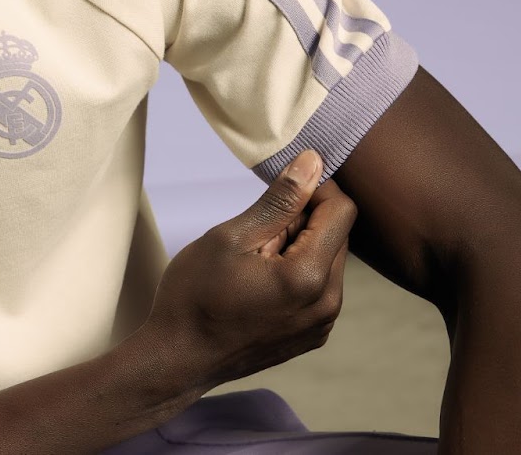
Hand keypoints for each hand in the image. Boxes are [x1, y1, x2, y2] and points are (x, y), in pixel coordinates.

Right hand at [137, 149, 356, 393]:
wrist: (178, 358)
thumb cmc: (194, 295)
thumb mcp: (230, 237)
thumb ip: (279, 200)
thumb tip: (312, 161)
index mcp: (308, 277)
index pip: (342, 211)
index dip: (315, 188)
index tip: (279, 189)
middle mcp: (328, 304)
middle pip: (337, 236)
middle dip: (303, 220)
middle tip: (256, 231)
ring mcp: (322, 324)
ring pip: (328, 260)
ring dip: (300, 246)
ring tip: (254, 259)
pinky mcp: (313, 335)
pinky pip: (319, 287)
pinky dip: (297, 272)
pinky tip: (260, 281)